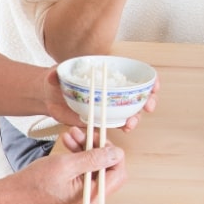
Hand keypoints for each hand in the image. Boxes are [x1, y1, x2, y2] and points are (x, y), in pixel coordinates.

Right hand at [2, 143, 125, 203]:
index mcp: (92, 199)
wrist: (12, 195)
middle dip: (98, 149)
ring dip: (86, 149)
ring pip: (95, 168)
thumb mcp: (66, 165)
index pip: (117, 173)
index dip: (112, 154)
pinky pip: (84, 172)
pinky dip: (79, 157)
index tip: (101, 139)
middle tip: (86, 134)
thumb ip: (94, 159)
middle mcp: (91, 202)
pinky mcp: (75, 193)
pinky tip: (69, 143)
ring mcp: (83, 199)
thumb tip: (117, 154)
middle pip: (107, 170)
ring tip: (72, 134)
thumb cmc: (33, 183)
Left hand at [40, 67, 155, 131]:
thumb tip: (54, 76)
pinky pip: (117, 123)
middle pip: (139, 94)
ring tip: (131, 123)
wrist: (49, 98)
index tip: (153, 85)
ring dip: (136, 117)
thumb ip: (55, 75)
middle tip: (148, 106)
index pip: (135, 75)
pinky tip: (124, 129)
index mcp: (108, 75)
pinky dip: (124, 126)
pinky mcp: (102, 119)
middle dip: (148, 100)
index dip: (148, 80)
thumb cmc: (57, 82)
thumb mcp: (56, 74)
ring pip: (131, 111)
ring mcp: (109, 105)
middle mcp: (113, 90)